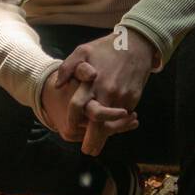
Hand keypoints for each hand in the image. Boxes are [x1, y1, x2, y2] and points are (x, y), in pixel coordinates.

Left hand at [55, 30, 154, 155]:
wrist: (136, 43)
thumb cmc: (107, 47)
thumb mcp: (83, 51)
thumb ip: (68, 68)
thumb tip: (57, 86)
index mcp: (91, 81)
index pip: (77, 108)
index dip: (72, 121)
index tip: (69, 129)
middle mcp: (106, 92)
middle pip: (98, 125)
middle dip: (92, 141)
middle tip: (88, 151)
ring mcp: (122, 97)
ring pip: (112, 124)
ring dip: (106, 136)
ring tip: (98, 145)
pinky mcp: (133, 98)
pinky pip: (124, 117)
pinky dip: (118, 124)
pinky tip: (113, 126)